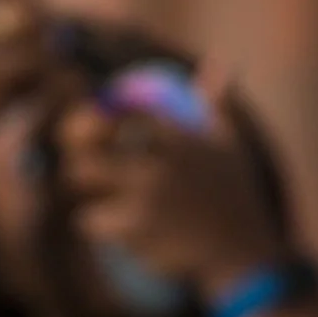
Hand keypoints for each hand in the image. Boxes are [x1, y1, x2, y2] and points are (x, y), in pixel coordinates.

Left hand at [58, 74, 291, 294]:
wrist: (240, 251)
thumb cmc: (235, 195)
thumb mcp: (230, 143)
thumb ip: (217, 103)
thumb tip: (222, 65)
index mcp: (177, 137)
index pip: (119, 107)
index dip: (98, 115)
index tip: (98, 130)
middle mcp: (158, 164)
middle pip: (86, 146)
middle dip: (77, 157)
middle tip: (83, 170)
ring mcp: (145, 199)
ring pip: (80, 182)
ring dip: (85, 194)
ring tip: (98, 203)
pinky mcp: (136, 232)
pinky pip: (90, 220)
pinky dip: (95, 225)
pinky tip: (114, 229)